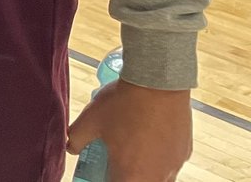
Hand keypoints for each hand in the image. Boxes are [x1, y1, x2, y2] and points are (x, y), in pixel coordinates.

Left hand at [67, 79, 191, 180]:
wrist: (158, 83)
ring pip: (157, 177)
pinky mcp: (184, 153)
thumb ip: (76, 138)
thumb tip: (71, 147)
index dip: (104, 178)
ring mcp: (174, 166)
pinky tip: (149, 136)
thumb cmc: (124, 103)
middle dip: (124, 174)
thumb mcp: (90, 119)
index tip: (101, 169)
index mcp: (131, 176)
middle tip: (114, 159)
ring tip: (131, 146)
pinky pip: (169, 163)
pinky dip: (158, 157)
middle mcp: (156, 177)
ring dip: (143, 169)